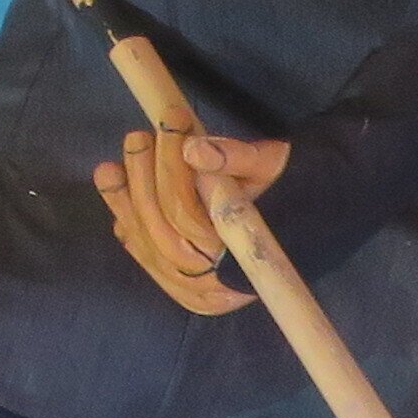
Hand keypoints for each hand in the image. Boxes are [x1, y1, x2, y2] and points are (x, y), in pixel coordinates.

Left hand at [95, 128, 291, 300]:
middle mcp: (217, 287)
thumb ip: (237, 158)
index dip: (171, 170)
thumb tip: (192, 149)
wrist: (305, 223)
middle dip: (144, 179)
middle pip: (162, 231)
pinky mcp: (180, 287)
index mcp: (244, 260)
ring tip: (113, 163)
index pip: (188, 216)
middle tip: (138, 136)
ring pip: (147, 243)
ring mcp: (195, 291)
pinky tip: (115, 194)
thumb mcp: (273, 166)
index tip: (170, 126)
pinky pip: (143, 254)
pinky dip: (127, 222)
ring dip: (124, 200)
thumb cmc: (291, 192)